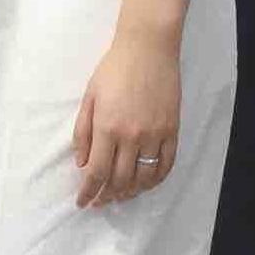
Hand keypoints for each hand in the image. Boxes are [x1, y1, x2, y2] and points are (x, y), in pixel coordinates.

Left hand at [72, 28, 184, 208]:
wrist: (147, 51)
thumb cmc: (112, 71)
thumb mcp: (89, 98)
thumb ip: (83, 132)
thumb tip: (82, 163)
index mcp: (107, 127)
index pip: (97, 171)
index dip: (89, 191)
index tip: (82, 203)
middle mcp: (132, 136)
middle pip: (120, 179)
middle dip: (107, 195)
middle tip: (99, 202)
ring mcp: (155, 136)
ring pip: (143, 177)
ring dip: (130, 192)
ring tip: (119, 197)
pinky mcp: (172, 132)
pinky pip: (166, 165)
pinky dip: (155, 180)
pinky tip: (145, 185)